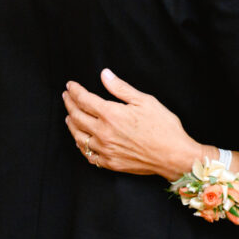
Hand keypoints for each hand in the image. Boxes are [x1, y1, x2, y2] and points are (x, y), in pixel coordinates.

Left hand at [63, 69, 204, 180]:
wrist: (173, 156)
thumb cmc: (163, 126)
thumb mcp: (144, 101)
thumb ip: (121, 88)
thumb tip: (104, 74)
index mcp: (111, 114)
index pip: (84, 100)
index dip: (75, 91)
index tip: (70, 85)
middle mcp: (103, 133)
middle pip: (77, 117)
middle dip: (69, 104)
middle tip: (66, 96)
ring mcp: (105, 150)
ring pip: (78, 136)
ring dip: (71, 124)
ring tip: (69, 116)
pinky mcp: (110, 163)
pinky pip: (87, 154)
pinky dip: (80, 145)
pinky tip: (80, 140)